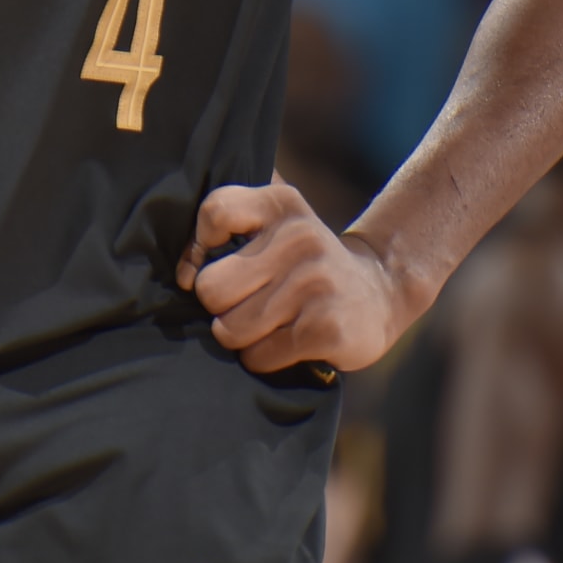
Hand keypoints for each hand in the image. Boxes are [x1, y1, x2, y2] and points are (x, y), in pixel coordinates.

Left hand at [177, 182, 407, 375]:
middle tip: (249, 305)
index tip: (205, 267)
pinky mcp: (326, 327)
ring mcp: (315, 283)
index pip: (215, 213)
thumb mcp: (276, 225)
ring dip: (242, 338)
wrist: (379, 292)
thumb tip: (183, 273)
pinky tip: (288, 343)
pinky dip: (264, 359)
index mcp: (282, 204)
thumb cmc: (304, 264)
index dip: (197, 250)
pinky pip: (258, 356)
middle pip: (211, 289)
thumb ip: (227, 229)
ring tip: (271, 325)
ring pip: (230, 329)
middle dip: (221, 308)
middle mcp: (300, 237)